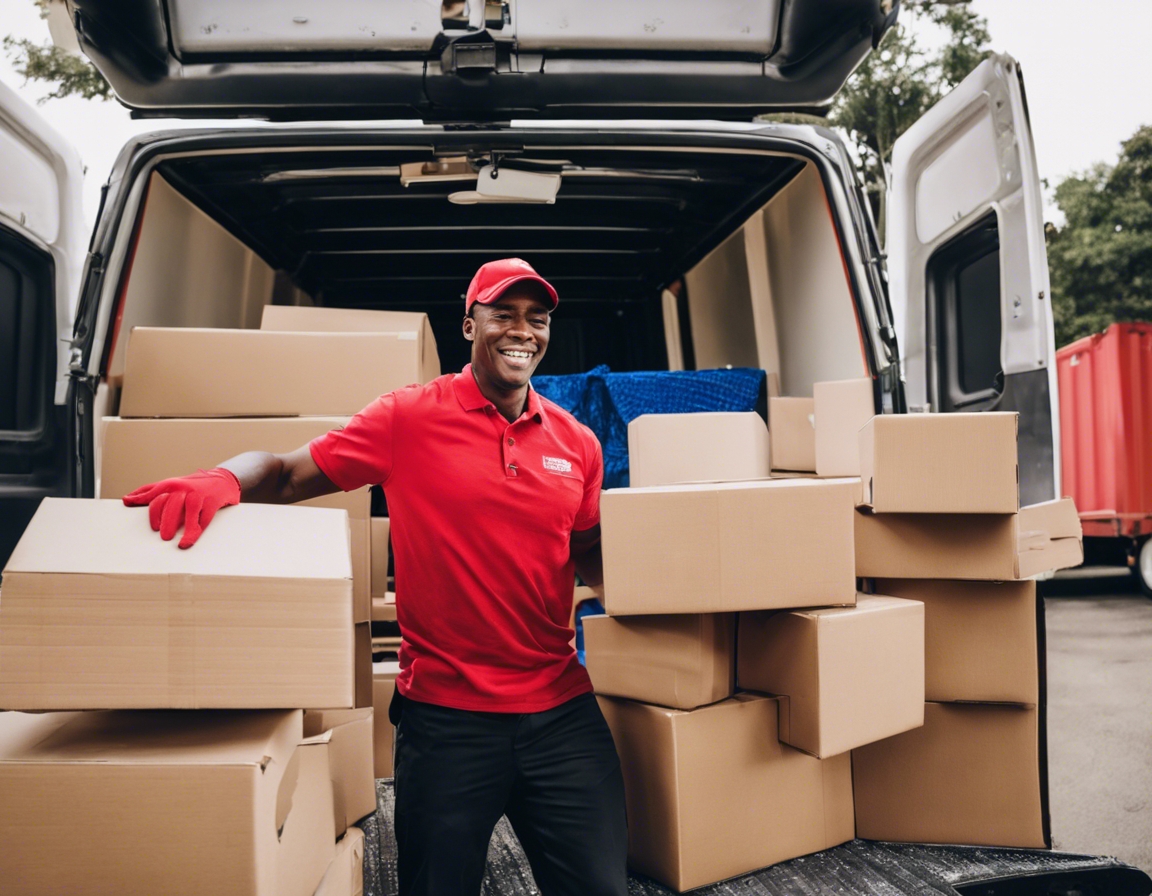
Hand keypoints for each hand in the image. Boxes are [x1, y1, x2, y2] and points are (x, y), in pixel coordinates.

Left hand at [122, 468, 241, 548]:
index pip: (157, 499)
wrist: (220, 481)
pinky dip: (198, 531)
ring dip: (186, 530)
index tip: (154, 528)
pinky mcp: (212, 504)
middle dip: (168, 522)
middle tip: (165, 537)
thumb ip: (147, 492)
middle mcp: (184, 490)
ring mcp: (199, 496)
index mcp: (171, 485)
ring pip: (190, 513)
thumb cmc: (190, 486)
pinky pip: (204, 519)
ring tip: (181, 544)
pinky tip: (192, 540)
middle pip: (173, 506)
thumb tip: (126, 499)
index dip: (154, 515)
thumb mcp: (168, 485)